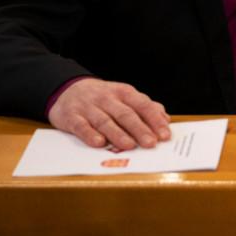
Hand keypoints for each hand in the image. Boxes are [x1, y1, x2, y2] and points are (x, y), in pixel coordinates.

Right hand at [47, 77, 171, 149]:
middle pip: (126, 115)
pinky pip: (81, 126)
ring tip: (129, 146)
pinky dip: (90, 134)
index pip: (143, 105)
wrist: (69, 90)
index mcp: (125, 93)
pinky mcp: (72, 117)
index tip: (165, 135)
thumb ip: (146, 107)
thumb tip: (165, 119)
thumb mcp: (126, 97)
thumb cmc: (104, 98)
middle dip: (140, 129)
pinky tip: (99, 143)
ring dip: (118, 134)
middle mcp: (108, 99)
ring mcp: (89, 107)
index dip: (155, 120)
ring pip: (105, 121)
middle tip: (151, 143)